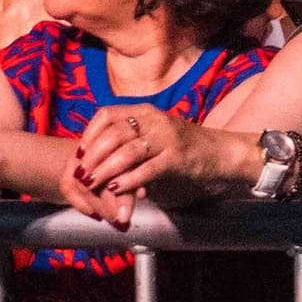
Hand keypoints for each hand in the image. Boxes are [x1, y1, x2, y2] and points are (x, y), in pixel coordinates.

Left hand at [67, 106, 237, 228]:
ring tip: (92, 184)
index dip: (89, 134)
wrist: (222, 153)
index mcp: (145, 112)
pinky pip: (148, 169)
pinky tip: (117, 190)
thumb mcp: (154, 138)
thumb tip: (99, 164)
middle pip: (113, 134)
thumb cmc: (184, 147)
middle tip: (81, 175)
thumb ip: (129, 146)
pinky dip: (129, 180)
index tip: (78, 153)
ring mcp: (167, 138)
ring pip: (127, 152)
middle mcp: (155, 120)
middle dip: (92, 156)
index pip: (107, 115)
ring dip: (105, 170)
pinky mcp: (178, 158)